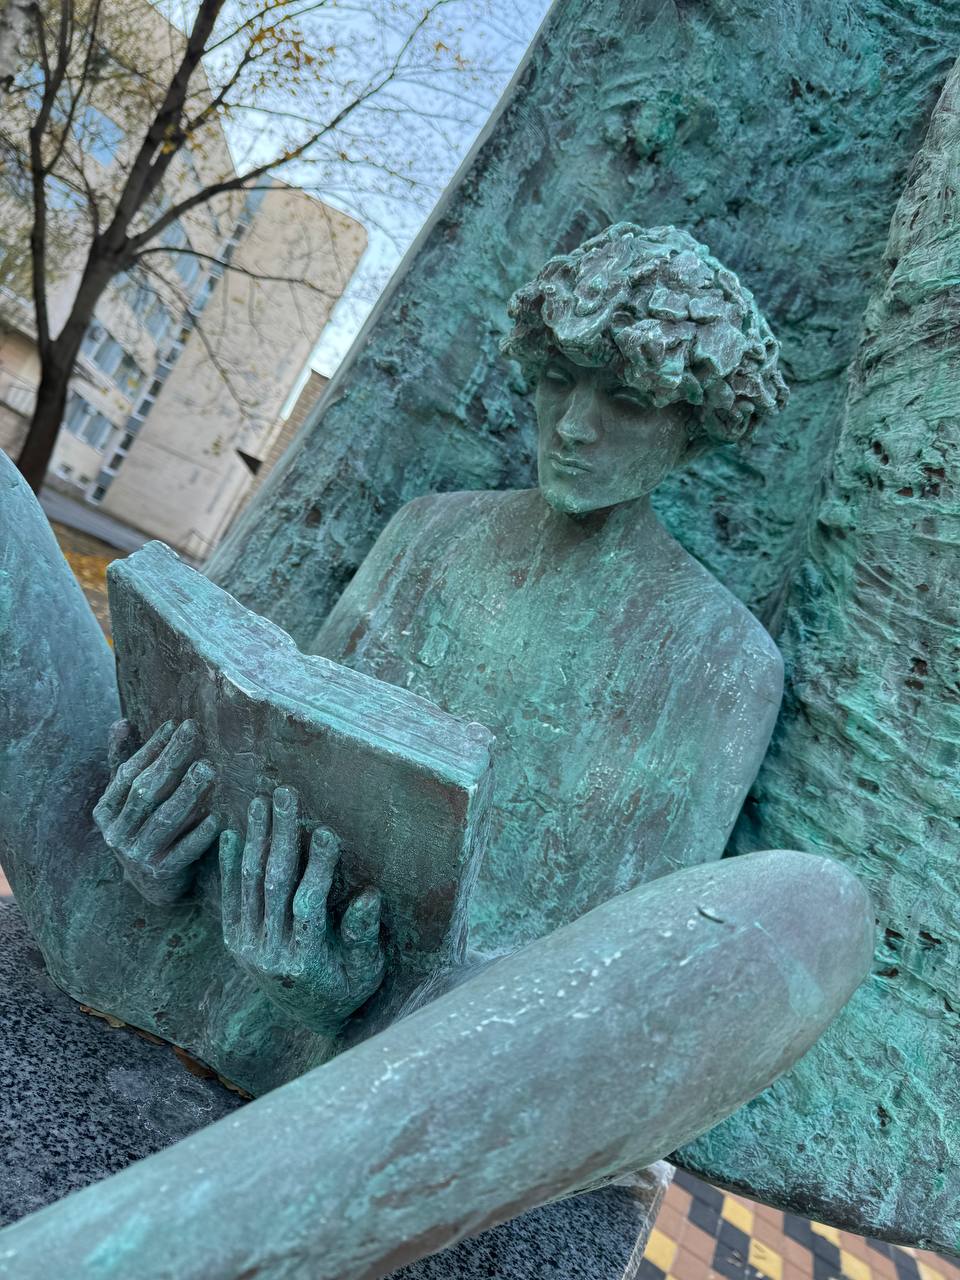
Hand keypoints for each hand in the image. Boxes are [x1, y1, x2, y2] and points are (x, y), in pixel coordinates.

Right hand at [94, 719, 222, 905]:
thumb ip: (124, 761)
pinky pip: (184, 852)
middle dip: (171, 760)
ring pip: (164, 819)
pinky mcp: (163, 874)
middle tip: (194, 733)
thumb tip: (122, 722)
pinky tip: (217, 817)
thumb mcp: (129, 798)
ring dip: (188, 793)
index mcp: (106, 812)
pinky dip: (199, 835)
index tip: (174, 724)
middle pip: (146, 792)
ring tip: (209, 768)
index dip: (150, 749)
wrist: (153, 883)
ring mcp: (139, 855)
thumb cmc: (144, 826)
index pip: (127, 774)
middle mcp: (117, 834)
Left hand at [219, 786, 384, 1035]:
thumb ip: (363, 934)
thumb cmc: (349, 987)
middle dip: (282, 835)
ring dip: (256, 839)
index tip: (325, 831)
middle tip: (286, 795)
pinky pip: (230, 899)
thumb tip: (369, 896)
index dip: (318, 866)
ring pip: (250, 885)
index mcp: (306, 960)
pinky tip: (231, 833)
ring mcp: (248, 948)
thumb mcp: (367, 968)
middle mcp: (270, 954)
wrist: (312, 1019)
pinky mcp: (235, 943)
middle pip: (274, 884)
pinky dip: (229, 865)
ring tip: (260, 802)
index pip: (308, 903)